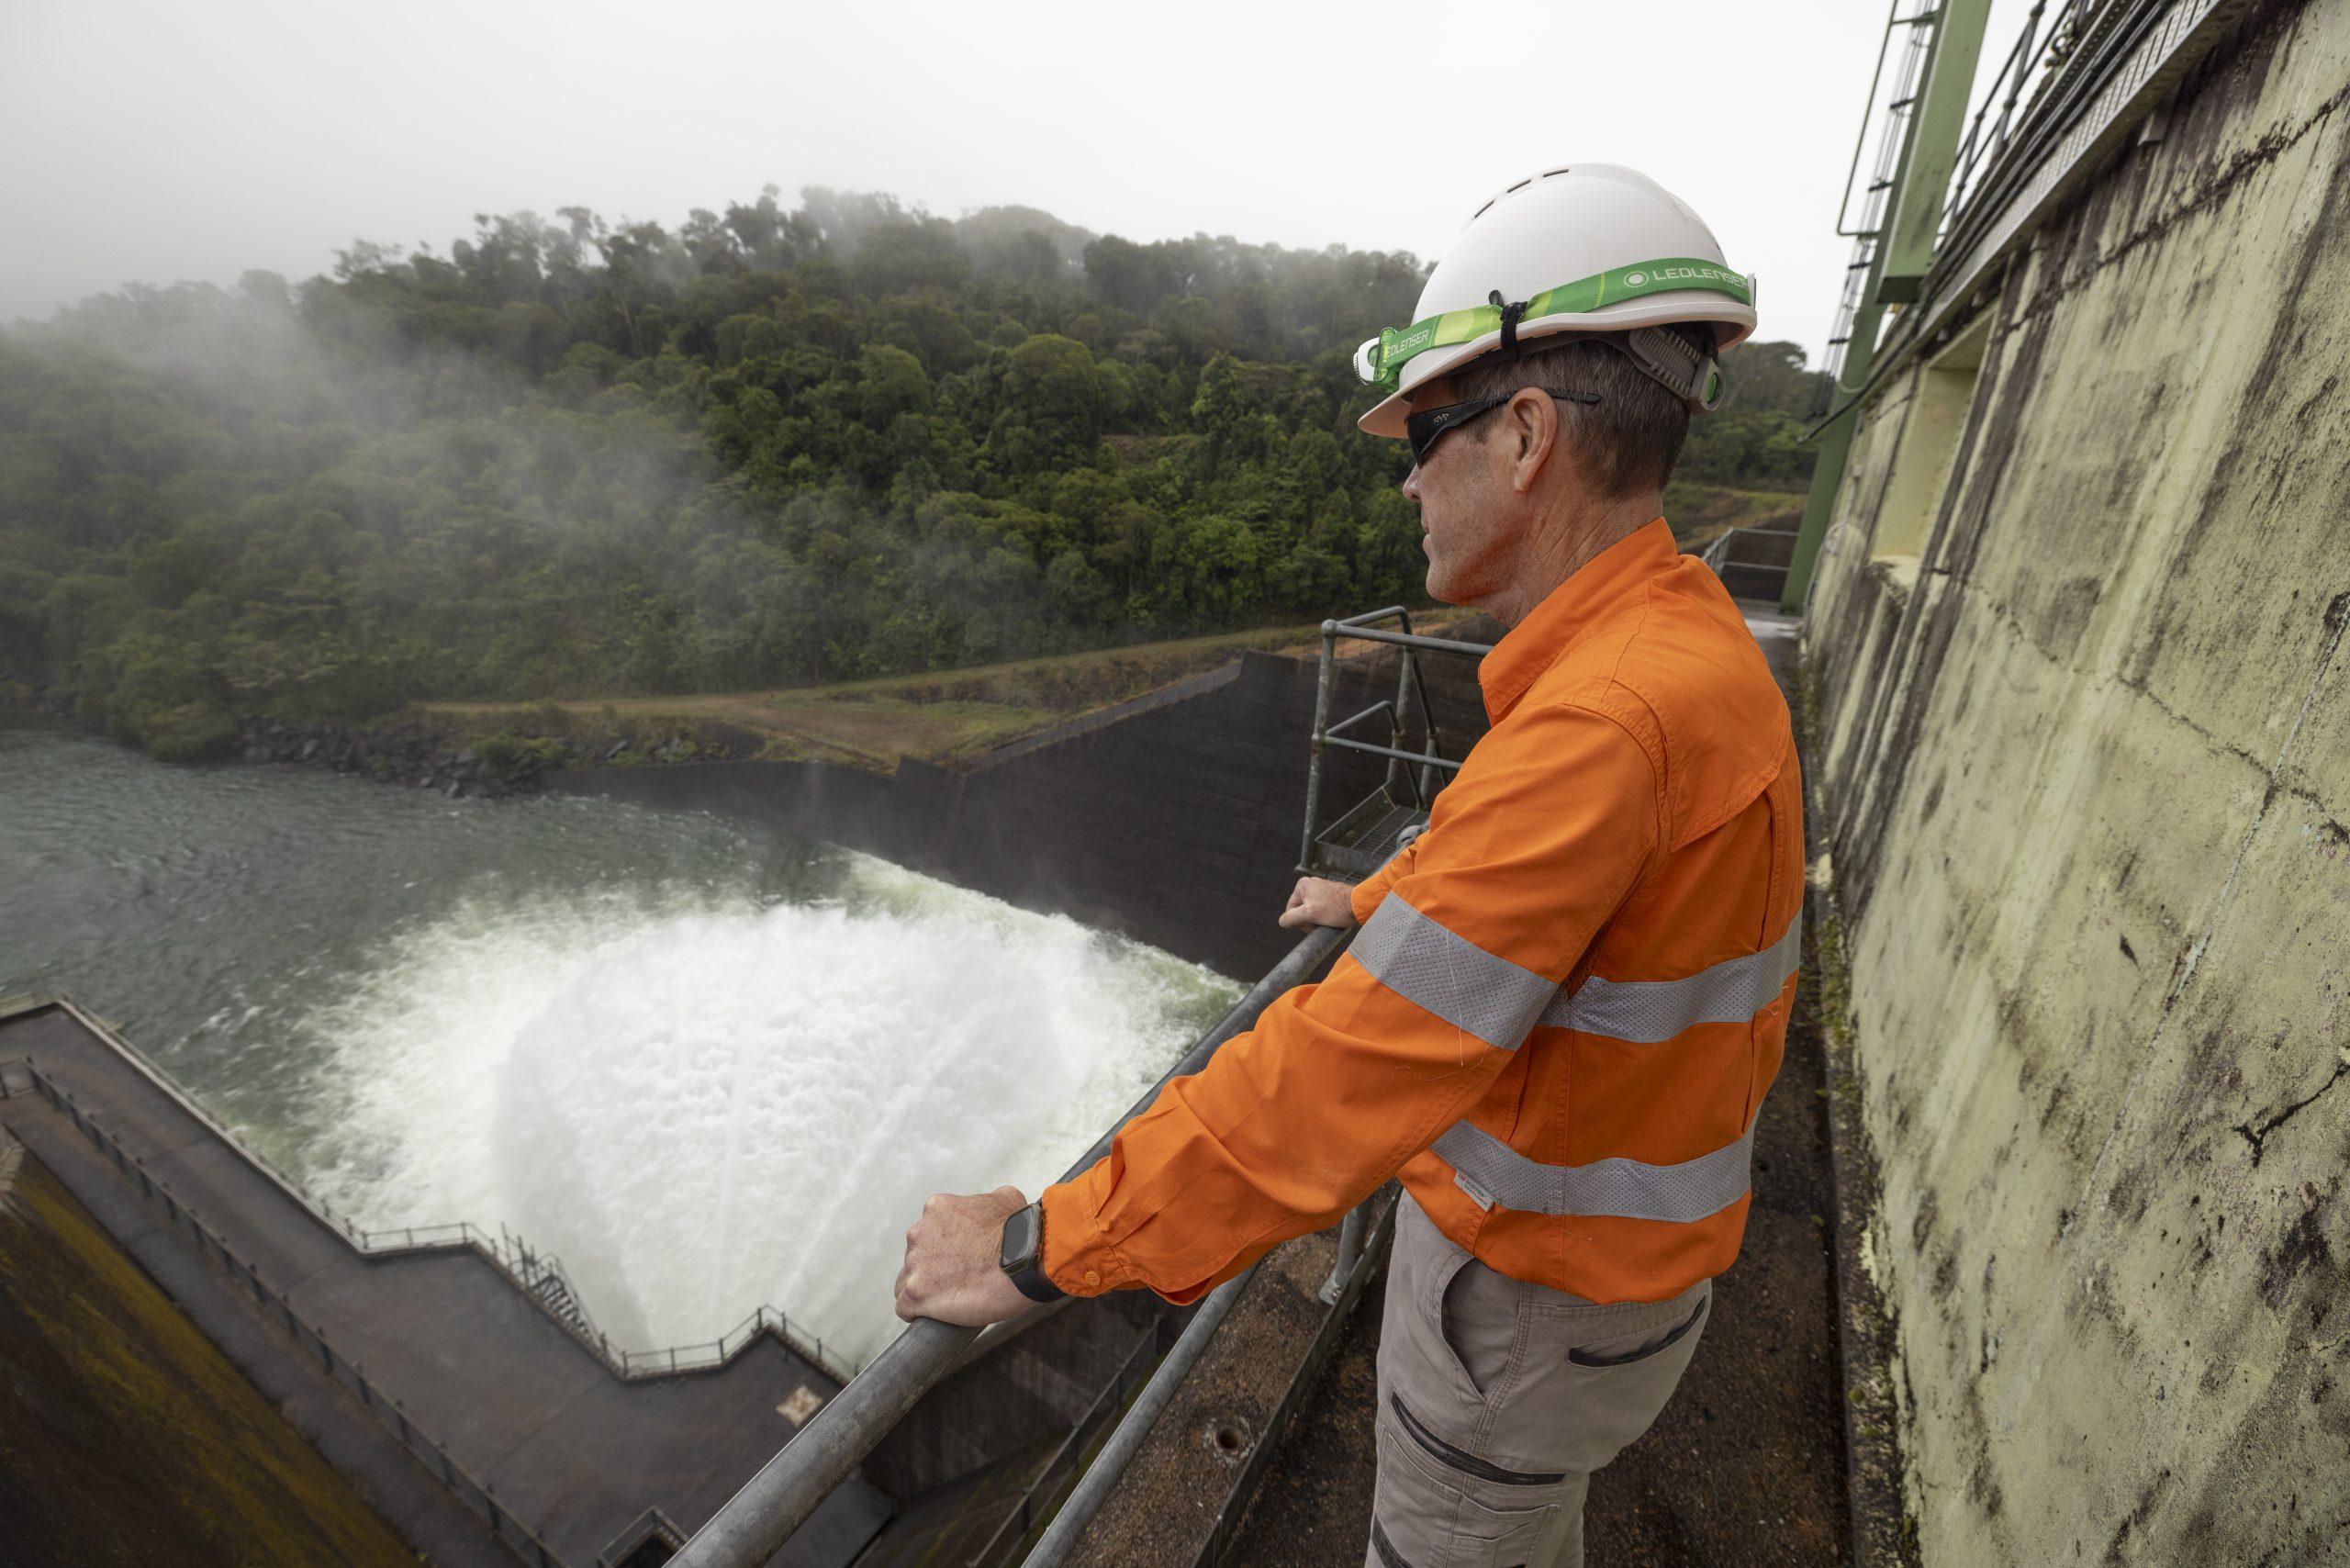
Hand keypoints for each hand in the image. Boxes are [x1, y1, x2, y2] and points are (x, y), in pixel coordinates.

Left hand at [894, 1185, 1037, 1326]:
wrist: (1025, 1261)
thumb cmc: (1021, 1233)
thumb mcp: (1007, 1199)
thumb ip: (991, 1199)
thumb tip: (994, 1205)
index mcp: (936, 1209)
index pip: (928, 1233)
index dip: (944, 1250)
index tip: (960, 1261)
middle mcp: (918, 1233)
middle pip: (915, 1257)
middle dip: (932, 1269)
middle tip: (959, 1280)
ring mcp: (915, 1264)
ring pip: (906, 1282)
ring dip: (924, 1290)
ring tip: (950, 1300)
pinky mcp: (915, 1293)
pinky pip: (904, 1308)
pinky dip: (917, 1313)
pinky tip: (934, 1316)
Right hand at [1278, 876, 1357, 929]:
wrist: (1360, 906)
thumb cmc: (1336, 909)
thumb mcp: (1309, 914)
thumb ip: (1291, 918)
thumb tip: (1283, 922)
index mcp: (1302, 885)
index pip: (1291, 910)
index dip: (1299, 922)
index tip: (1312, 925)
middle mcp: (1311, 884)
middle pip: (1301, 910)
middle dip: (1309, 920)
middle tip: (1320, 923)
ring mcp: (1321, 890)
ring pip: (1311, 911)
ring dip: (1317, 919)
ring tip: (1329, 920)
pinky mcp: (1331, 896)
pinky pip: (1322, 909)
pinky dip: (1325, 916)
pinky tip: (1333, 918)